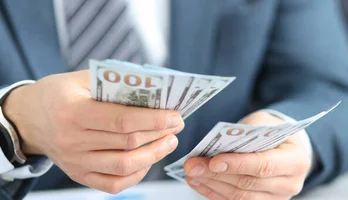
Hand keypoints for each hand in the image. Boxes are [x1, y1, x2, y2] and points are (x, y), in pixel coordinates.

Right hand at [2, 70, 184, 193]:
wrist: (29, 117)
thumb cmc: (61, 93)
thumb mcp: (82, 79)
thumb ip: (115, 83)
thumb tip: (157, 90)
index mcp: (73, 111)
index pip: (122, 120)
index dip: (154, 120)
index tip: (175, 116)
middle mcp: (72, 140)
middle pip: (127, 142)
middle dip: (159, 134)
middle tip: (177, 125)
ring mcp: (75, 161)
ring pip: (124, 166)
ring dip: (154, 155)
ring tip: (169, 142)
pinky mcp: (78, 175)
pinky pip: (113, 183)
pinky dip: (137, 174)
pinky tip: (149, 159)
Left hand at [184, 111, 311, 199]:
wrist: (285, 146)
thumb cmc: (273, 131)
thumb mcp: (265, 123)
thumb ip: (247, 133)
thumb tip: (219, 146)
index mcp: (297, 160)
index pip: (264, 166)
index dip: (238, 164)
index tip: (213, 161)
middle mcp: (290, 183)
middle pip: (249, 184)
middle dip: (217, 175)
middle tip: (192, 165)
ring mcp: (277, 198)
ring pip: (240, 197)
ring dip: (212, 185)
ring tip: (192, 173)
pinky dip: (214, 192)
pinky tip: (199, 182)